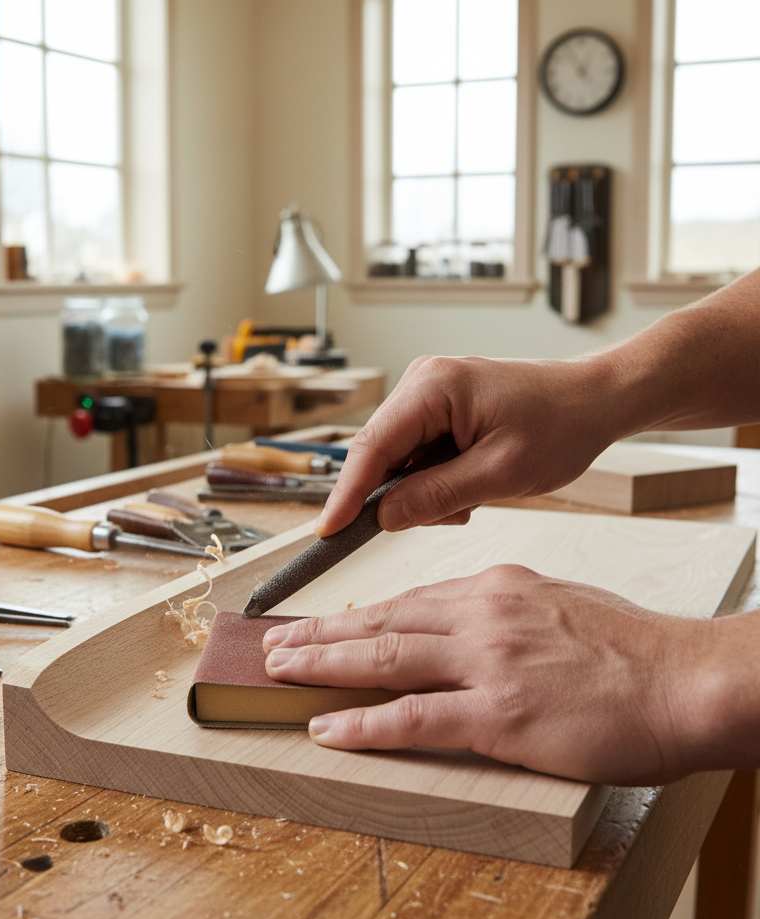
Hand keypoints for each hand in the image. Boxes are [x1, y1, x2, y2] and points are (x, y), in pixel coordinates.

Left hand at [262, 565, 722, 784]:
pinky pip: (414, 718)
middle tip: (273, 644)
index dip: (356, 616)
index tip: (322, 626)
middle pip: (380, 621)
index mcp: (496, 588)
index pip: (407, 600)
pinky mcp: (501, 714)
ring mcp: (488, 663)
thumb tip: (460, 626)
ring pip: (384, 657)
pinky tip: (326, 728)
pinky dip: (363, 724)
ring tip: (279, 672)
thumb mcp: (558, 605)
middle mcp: (482, 615)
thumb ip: (503, 613)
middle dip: (319, 634)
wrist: (688, 680)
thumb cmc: (633, 651)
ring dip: (321, 666)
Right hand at [314, 355, 622, 536]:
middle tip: (449, 515)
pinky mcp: (437, 408)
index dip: (346, 494)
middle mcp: (422, 381)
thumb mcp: (501, 473)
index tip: (328, 531)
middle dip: (400, 495)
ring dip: (423, 490)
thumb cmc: (562, 424)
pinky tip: (469, 484)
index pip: (371, 447)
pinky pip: (416, 454)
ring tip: (472, 497)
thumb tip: (384, 517)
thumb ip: (437, 496)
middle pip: (379, 453)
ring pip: (397, 459)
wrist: (596, 399)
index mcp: (434, 386)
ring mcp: (427, 393)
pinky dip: (434, 479)